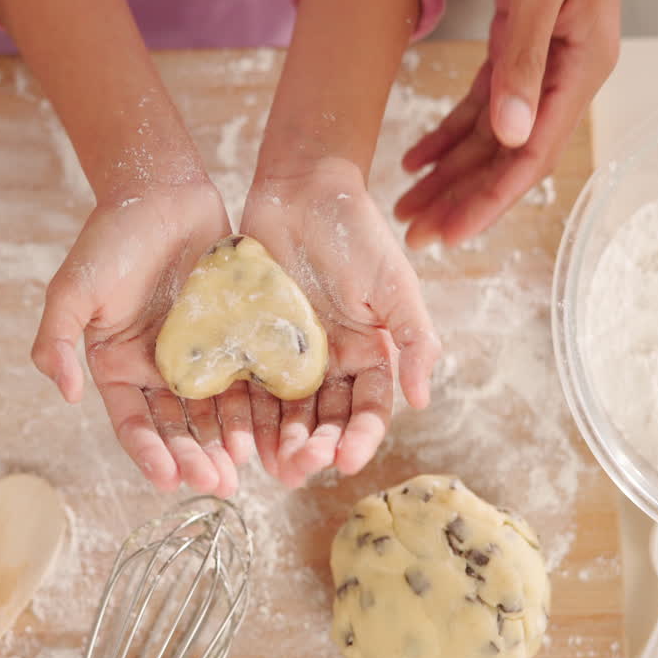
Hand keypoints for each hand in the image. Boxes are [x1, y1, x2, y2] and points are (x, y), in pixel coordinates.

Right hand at [32, 182, 254, 497]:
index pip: (133, 423)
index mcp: (118, 368)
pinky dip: (258, 407)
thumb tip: (64, 394)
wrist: (162, 191)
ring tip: (244, 468)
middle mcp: (159, 372)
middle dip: (195, 458)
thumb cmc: (111, 239)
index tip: (168, 479)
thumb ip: (58, 341)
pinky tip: (271, 429)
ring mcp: (201, 357)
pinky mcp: (236, 338)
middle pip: (179, 427)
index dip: (149, 453)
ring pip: (216, 412)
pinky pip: (249, 378)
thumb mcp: (72, 290)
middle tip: (218, 485)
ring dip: (228, 443)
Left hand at [242, 159, 440, 487]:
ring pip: (284, 413)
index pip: (368, 409)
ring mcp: (285, 356)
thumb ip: (415, 342)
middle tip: (299, 468)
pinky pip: (246, 385)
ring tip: (270, 466)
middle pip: (324, 419)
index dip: (360, 438)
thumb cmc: (356, 233)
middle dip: (314, 447)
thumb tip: (422, 400)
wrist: (302, 188)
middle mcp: (328, 364)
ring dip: (279, 442)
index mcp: (367, 354)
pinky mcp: (249, 342)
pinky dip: (243, 413)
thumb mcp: (395, 287)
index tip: (346, 462)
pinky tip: (235, 436)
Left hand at [394, 0, 619, 245]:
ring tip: (407, 207)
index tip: (450, 234)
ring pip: (491, 137)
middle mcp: (567, 75)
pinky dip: (449, 134)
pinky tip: (417, 159)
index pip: (533, 154)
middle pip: (509, 157)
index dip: (490, 200)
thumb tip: (512, 139)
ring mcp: (544, 65)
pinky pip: (482, 106)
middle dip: (461, 198)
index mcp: (582, 67)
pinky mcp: (518, 51)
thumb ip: (525, 59)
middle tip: (416, 235)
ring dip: (449, 174)